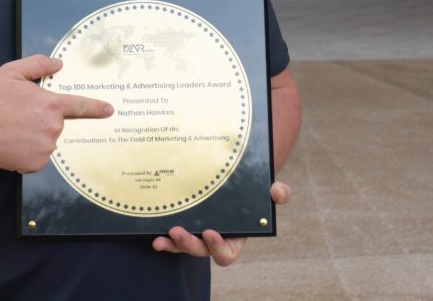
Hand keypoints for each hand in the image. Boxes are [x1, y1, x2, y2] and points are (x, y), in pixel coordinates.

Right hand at [0, 54, 113, 172]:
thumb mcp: (12, 72)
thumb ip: (38, 65)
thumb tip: (58, 64)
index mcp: (51, 104)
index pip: (81, 106)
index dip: (97, 108)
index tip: (109, 110)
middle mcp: (53, 127)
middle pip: (55, 123)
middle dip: (41, 119)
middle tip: (18, 115)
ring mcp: (45, 147)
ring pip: (46, 140)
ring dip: (34, 136)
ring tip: (12, 129)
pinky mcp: (36, 163)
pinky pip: (38, 156)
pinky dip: (28, 152)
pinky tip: (12, 143)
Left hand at [151, 182, 291, 265]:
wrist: (234, 178)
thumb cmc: (254, 190)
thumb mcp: (269, 190)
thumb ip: (280, 192)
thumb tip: (278, 192)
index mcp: (234, 239)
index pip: (225, 254)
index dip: (218, 247)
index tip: (211, 232)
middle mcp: (212, 240)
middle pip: (199, 250)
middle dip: (187, 244)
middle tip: (177, 231)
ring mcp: (196, 233)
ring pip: (181, 245)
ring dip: (171, 244)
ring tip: (160, 238)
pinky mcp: (182, 223)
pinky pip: (170, 235)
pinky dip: (162, 236)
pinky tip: (152, 232)